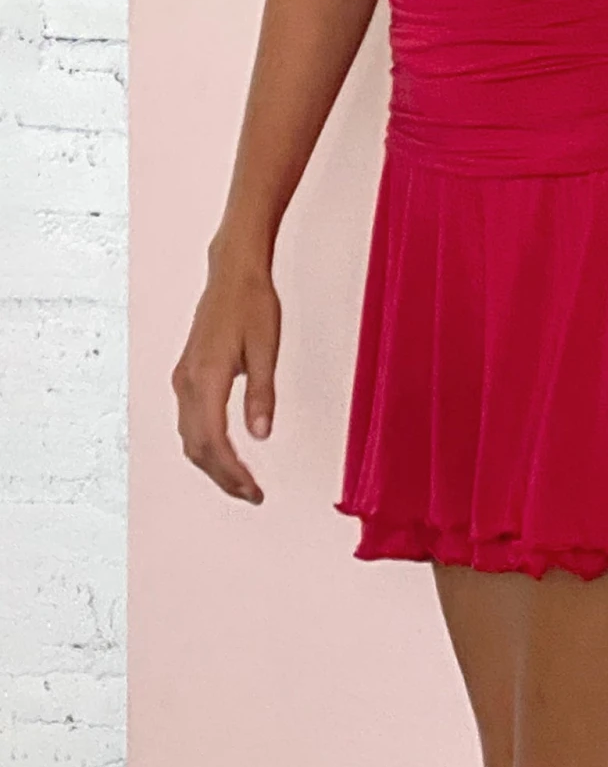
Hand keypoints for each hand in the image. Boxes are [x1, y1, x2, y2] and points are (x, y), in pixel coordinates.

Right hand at [171, 254, 281, 504]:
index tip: (253, 491)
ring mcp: (182, 378)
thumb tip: (260, 434)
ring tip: (240, 479)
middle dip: (222, 476)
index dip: (232, 472)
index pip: (214, 442)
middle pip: (197, 447)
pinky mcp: (186, 373)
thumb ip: (261, 393)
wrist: (233, 273)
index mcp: (206, 378)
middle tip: (250, 493)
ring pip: (189, 436)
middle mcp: (187, 382)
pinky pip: (189, 421)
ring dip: (211, 463)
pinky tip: (223, 450)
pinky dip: (204, 444)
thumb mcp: (265, 348)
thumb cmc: (253, 303)